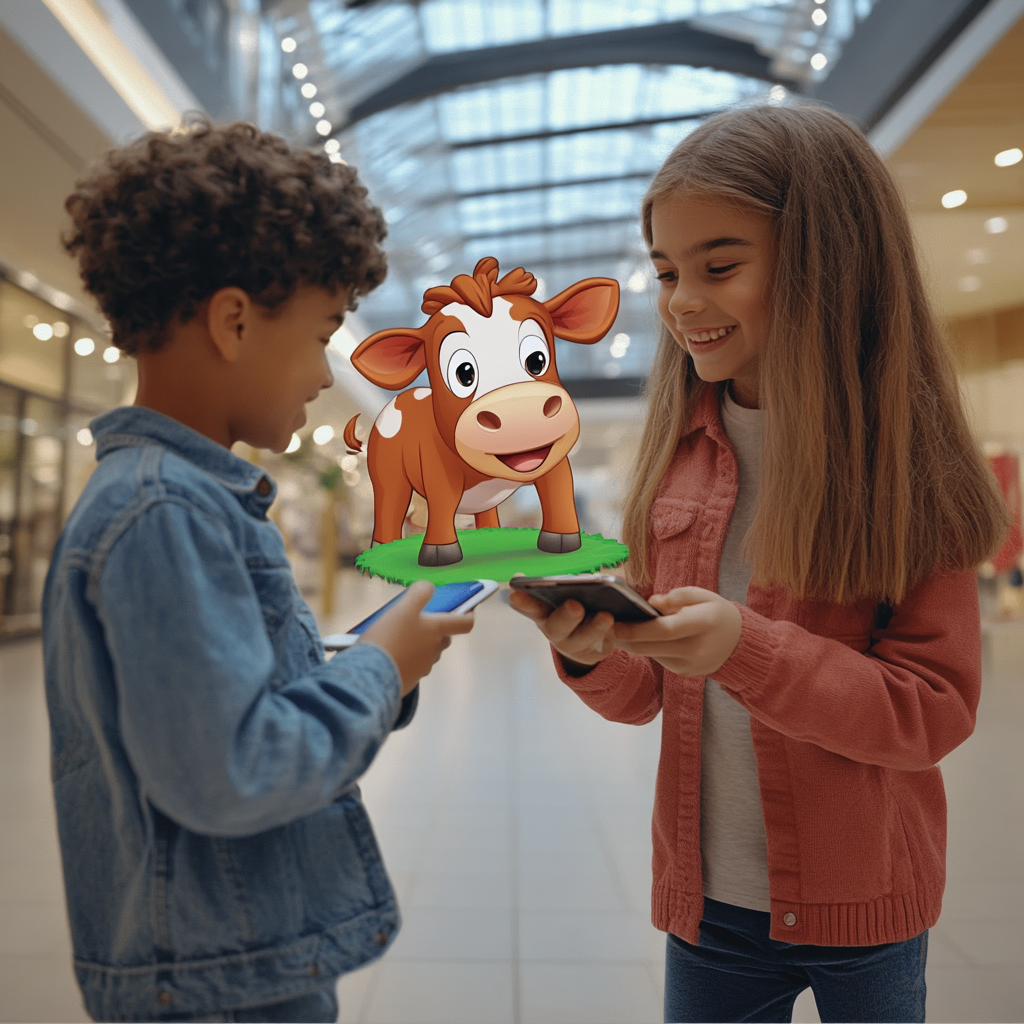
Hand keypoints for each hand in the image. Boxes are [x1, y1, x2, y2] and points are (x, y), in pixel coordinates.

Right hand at [359, 581, 474, 695]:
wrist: (370, 675)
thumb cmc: (389, 637)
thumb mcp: (403, 608)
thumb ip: (420, 593)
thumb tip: (429, 587)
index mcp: (437, 631)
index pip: (465, 623)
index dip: (468, 614)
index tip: (466, 608)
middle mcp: (435, 650)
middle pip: (445, 637)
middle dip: (437, 628)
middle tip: (419, 620)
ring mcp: (424, 667)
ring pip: (429, 652)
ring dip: (421, 644)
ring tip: (401, 636)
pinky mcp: (411, 680)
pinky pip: (414, 665)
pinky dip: (408, 658)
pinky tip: (392, 653)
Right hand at [508, 588, 614, 668]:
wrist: (589, 641)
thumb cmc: (575, 610)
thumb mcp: (567, 595)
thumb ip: (568, 585)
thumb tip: (586, 577)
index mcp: (544, 613)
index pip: (530, 607)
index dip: (523, 602)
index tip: (515, 594)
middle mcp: (555, 631)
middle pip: (557, 626)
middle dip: (565, 616)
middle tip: (575, 605)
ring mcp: (574, 645)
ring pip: (583, 639)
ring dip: (594, 628)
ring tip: (606, 616)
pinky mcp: (594, 655)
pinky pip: (603, 647)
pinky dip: (611, 635)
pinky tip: (620, 624)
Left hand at [612, 587, 741, 676]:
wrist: (738, 643)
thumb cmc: (716, 612)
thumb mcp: (703, 595)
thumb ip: (678, 596)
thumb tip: (651, 603)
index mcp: (704, 623)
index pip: (665, 630)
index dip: (637, 629)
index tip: (615, 624)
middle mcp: (697, 648)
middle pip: (652, 647)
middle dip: (626, 639)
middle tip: (605, 629)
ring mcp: (691, 665)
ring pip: (652, 655)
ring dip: (633, 644)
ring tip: (615, 631)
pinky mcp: (685, 673)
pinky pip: (660, 660)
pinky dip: (648, 649)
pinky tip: (637, 639)